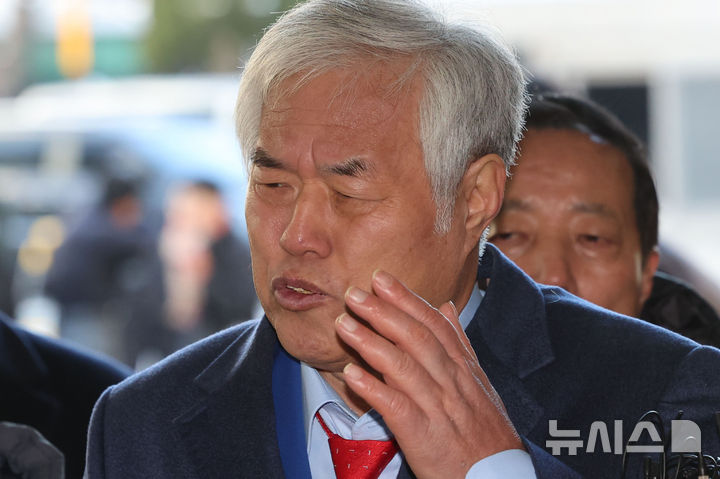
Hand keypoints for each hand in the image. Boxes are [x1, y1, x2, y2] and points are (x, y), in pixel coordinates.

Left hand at [335, 270, 522, 478]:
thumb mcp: (480, 382)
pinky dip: (373, 390)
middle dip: (383, 312)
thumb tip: (446, 306)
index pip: (433, 324)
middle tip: (355, 293)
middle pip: (416, 338)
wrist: (499, 477)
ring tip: (344, 324)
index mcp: (463, 367)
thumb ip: (459, 343)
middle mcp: (451, 382)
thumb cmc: (485, 430)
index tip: (381, 279)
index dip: (406, 299)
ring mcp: (438, 408)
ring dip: (370, 343)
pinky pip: (397, 408)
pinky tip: (352, 375)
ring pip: (403, 368)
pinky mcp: (424, 436)